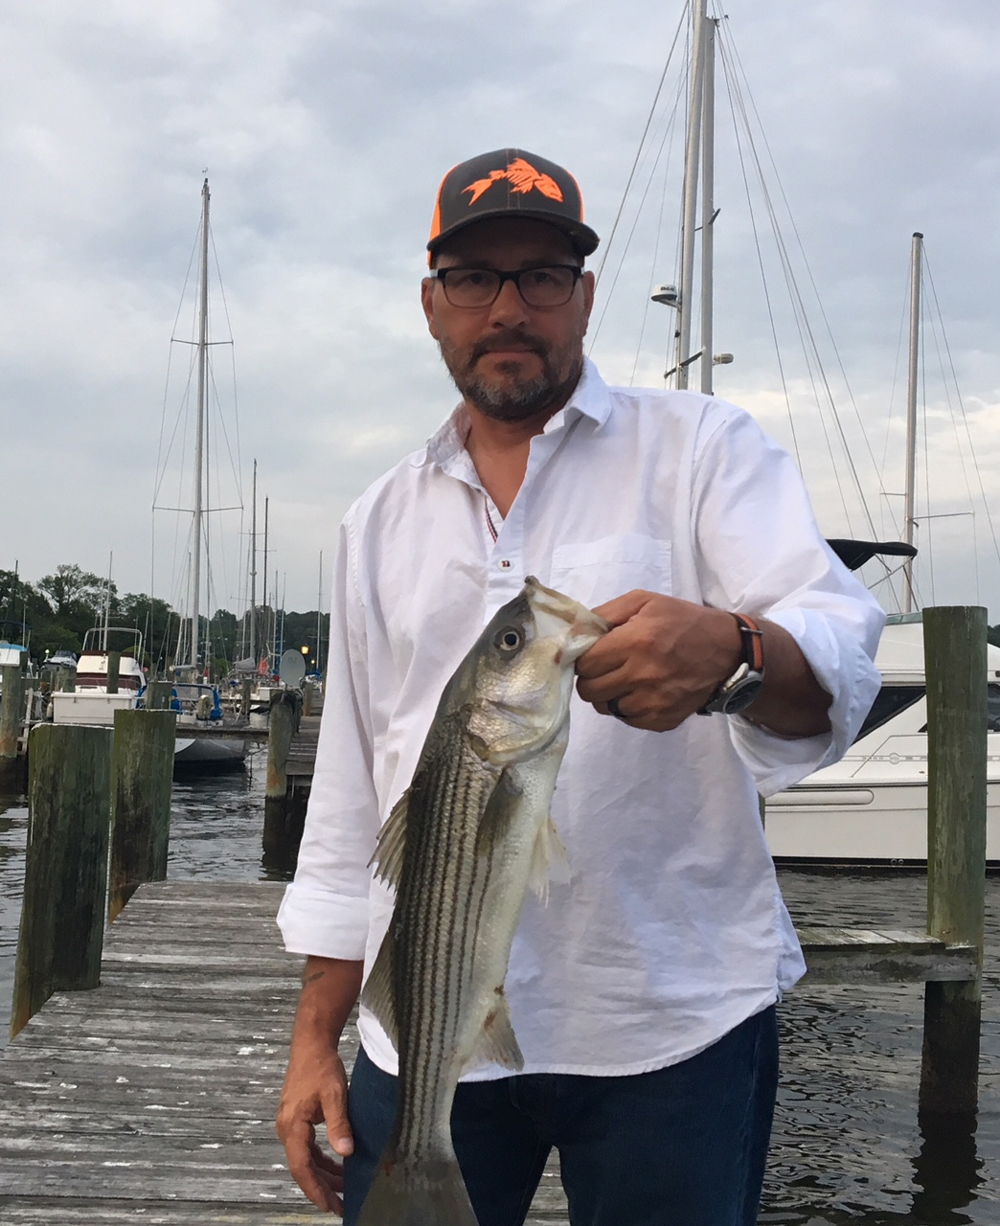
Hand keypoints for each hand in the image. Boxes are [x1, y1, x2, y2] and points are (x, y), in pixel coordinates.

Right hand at [276, 1037, 352, 1212]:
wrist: (311, 1044)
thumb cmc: (321, 1066)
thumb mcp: (335, 1095)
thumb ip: (339, 1124)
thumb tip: (346, 1154)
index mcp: (293, 1126)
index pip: (301, 1167)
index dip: (315, 1190)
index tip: (330, 1206)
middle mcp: (287, 1130)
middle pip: (303, 1168)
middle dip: (322, 1188)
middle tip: (341, 1205)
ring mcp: (291, 1125)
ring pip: (306, 1159)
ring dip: (323, 1175)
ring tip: (344, 1189)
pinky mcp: (298, 1120)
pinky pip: (308, 1148)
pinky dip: (322, 1160)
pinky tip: (337, 1166)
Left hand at [575, 590, 740, 731]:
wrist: (728, 652)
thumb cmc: (682, 622)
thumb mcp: (645, 602)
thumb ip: (605, 614)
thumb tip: (575, 632)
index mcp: (636, 641)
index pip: (584, 664)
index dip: (585, 658)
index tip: (595, 653)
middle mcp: (643, 675)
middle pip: (589, 690)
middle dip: (592, 677)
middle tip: (608, 666)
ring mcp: (653, 702)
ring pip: (605, 707)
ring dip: (609, 693)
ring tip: (626, 678)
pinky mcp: (663, 720)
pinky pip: (627, 719)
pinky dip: (628, 707)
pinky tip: (642, 691)